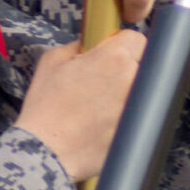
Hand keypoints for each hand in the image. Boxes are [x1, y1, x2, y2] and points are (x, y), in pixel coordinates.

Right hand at [12, 34, 145, 182]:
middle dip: (128, 67)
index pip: (136, 38)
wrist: (46, 151)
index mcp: (114, 58)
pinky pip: (139, 116)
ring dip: (129, 92)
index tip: (111, 54)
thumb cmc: (45, 107)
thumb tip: (90, 45)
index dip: (122, 45)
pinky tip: (105, 123)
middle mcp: (132, 80)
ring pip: (144, 91)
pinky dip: (127, 117)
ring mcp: (138, 107)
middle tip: (105, 80)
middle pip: (143, 64)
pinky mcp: (139, 131)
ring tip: (103, 105)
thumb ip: (77, 46)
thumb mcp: (52, 61)